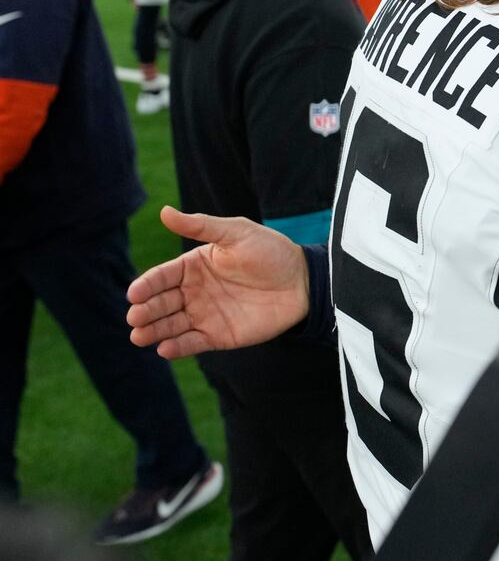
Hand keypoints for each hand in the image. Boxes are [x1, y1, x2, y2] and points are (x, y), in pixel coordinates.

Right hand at [127, 207, 309, 357]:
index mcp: (193, 267)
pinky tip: (165, 349)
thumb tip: (164, 211)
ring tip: (140, 336)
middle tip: (135, 317)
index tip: (134, 294)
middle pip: (161, 303)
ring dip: (154, 331)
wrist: (303, 281)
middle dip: (145, 311)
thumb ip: (201, 225)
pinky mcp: (218, 335)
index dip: (146, 285)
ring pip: (171, 325)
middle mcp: (193, 292)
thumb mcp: (236, 232)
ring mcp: (204, 315)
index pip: (161, 277)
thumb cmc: (270, 252)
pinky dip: (178, 347)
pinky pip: (192, 342)